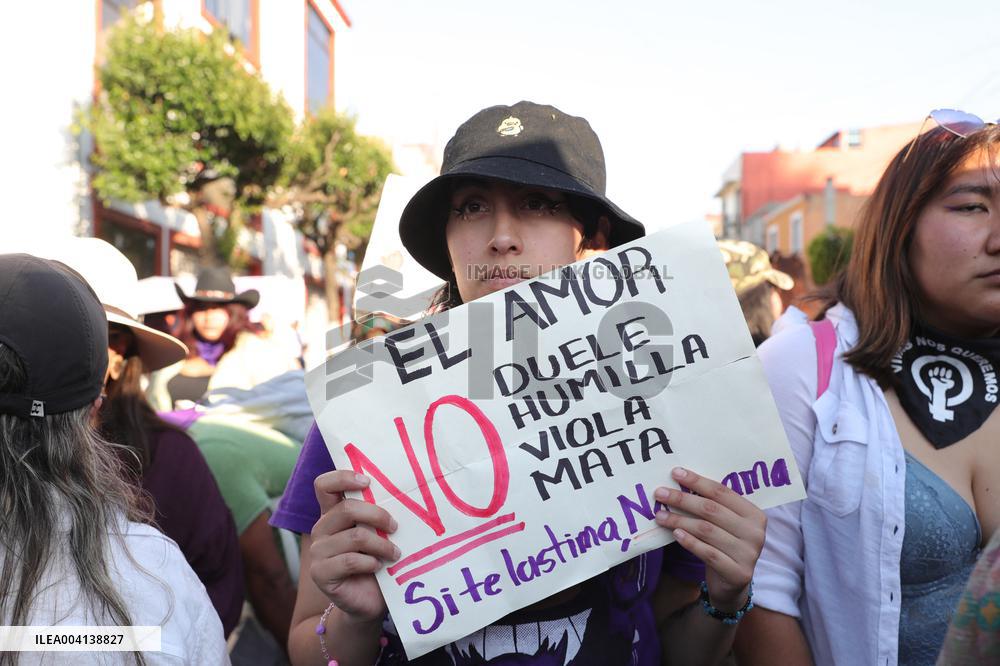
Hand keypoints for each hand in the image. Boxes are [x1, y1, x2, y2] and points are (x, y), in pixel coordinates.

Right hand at [310, 470, 398, 622]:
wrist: (369, 601)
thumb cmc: (377, 561)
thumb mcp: (378, 533)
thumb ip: (377, 515)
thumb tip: (401, 493)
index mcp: (333, 513)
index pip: (324, 485)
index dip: (343, 478)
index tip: (368, 482)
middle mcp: (321, 529)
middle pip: (346, 509)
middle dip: (377, 515)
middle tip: (395, 527)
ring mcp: (318, 551)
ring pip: (354, 536)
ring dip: (381, 545)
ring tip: (394, 554)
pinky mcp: (320, 573)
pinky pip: (349, 561)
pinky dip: (370, 562)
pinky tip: (378, 567)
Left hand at [654, 467, 765, 610]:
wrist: (732, 585)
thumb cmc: (724, 545)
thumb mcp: (725, 524)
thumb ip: (712, 506)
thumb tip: (680, 481)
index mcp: (754, 514)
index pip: (722, 492)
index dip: (698, 481)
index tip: (675, 473)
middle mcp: (756, 533)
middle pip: (712, 510)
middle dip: (683, 499)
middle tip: (660, 493)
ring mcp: (749, 554)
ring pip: (707, 531)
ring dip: (679, 520)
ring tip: (660, 515)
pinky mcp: (738, 573)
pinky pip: (708, 553)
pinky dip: (690, 542)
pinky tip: (675, 534)